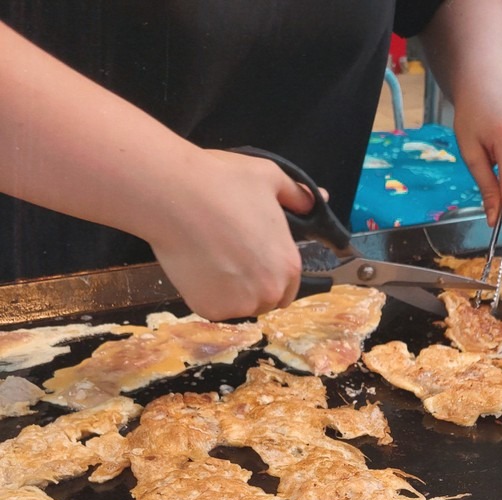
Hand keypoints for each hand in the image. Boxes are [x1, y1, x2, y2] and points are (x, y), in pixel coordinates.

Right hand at [145, 148, 315, 319]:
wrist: (174, 195)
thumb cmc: (224, 183)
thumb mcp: (270, 178)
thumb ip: (298, 194)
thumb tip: (318, 197)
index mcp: (289, 266)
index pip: (288, 286)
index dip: (271, 272)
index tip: (252, 259)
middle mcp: (269, 292)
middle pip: (265, 300)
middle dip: (252, 285)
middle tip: (229, 258)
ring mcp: (239, 305)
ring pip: (238, 306)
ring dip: (229, 292)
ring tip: (211, 260)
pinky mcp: (210, 310)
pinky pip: (212, 308)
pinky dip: (205, 294)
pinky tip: (197, 268)